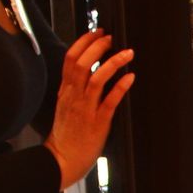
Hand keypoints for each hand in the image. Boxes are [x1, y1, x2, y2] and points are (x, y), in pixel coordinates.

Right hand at [45, 30, 134, 188]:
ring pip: (96, 79)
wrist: (62, 159)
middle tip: (111, 38)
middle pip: (81, 63)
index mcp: (65, 91)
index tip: (97, 33)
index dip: (84, 42)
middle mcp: (73, 96)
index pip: (70, 59)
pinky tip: (130, 77)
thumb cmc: (67, 135)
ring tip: (127, 53)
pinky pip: (109, 101)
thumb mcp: (65, 106)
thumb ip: (73, 88)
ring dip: (113, 63)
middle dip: (97, 47)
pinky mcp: (98, 122)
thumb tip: (86, 71)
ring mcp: (85, 109)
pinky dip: (120, 87)